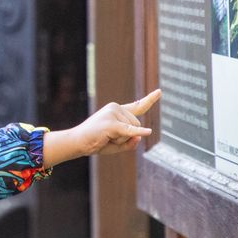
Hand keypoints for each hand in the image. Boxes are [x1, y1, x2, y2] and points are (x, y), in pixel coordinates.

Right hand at [42, 90, 159, 167]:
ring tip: (104, 138)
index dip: (150, 99)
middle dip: (126, 137)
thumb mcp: (116, 145)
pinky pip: (129, 131)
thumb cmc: (95, 143)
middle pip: (136, 126)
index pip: (137, 106)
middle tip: (107, 138)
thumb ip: (131, 142)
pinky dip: (138, 133)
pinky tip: (148, 132)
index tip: (159, 92)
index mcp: (117, 111)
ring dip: (121, 140)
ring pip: (132, 131)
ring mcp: (113, 114)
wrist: (77, 142)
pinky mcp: (111, 124)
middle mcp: (116, 108)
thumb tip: (141, 135)